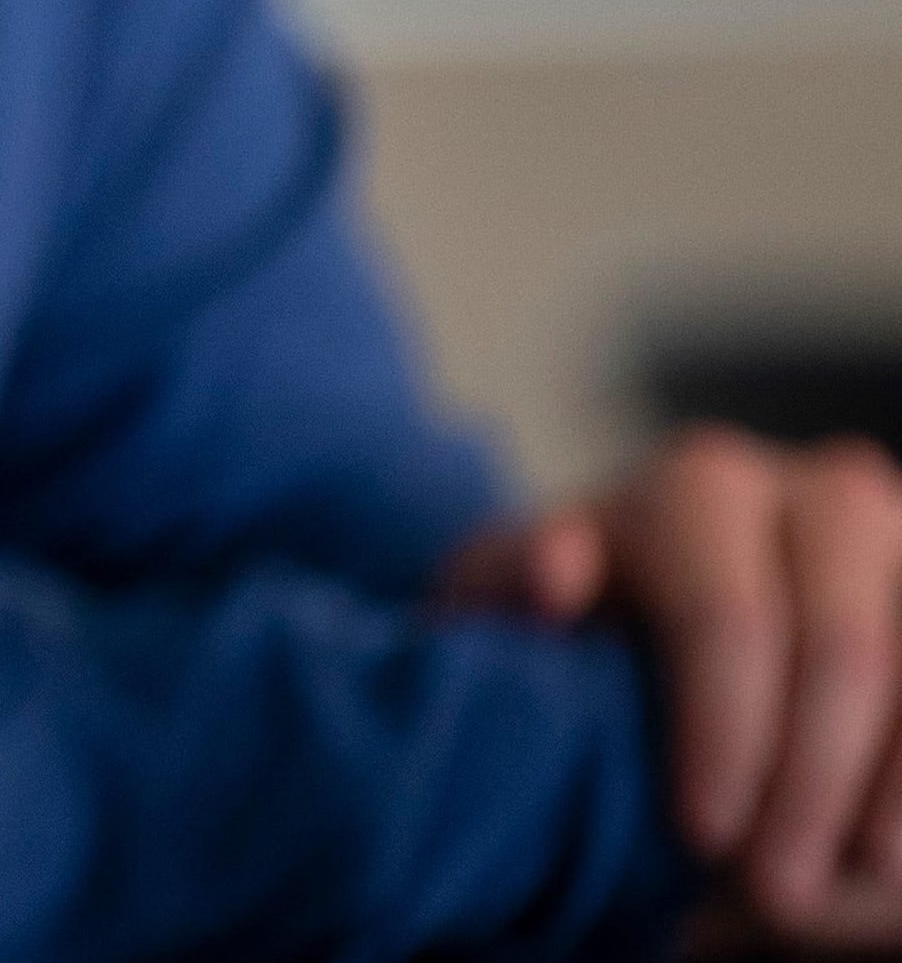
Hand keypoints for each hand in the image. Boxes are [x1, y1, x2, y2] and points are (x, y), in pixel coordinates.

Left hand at [442, 426, 901, 945]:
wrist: (688, 644)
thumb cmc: (591, 629)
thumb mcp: (519, 600)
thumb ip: (514, 578)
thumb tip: (553, 578)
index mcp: (700, 487)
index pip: (724, 613)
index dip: (723, 729)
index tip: (698, 832)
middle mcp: (824, 497)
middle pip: (839, 649)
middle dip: (807, 780)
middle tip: (772, 890)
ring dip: (885, 795)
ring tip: (843, 887)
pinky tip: (891, 860)